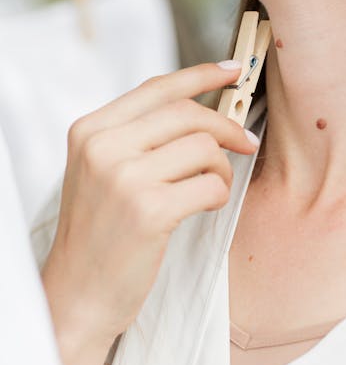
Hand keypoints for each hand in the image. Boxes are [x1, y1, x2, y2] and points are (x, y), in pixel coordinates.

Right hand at [41, 61, 257, 353]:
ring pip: (204, 148)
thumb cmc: (100, 235)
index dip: (201, 76)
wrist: (79, 293)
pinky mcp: (149, 211)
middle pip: (187, 113)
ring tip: (210, 189)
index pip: (156, 89)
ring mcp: (124, 178)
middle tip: (247, 143)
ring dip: (221, 169)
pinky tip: (203, 208)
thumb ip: (137, 139)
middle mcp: (102, 147)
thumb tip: (200, 110)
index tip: (234, 71)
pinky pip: (211, 186)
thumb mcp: (101, 174)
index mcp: (89, 131)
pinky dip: (218, 195)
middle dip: (227, 126)